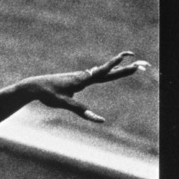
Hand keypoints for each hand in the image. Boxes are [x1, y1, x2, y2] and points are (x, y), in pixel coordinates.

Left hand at [25, 51, 148, 122]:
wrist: (35, 85)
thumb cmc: (48, 94)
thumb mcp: (64, 103)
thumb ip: (81, 110)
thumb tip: (99, 120)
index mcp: (83, 79)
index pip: (104, 71)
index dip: (117, 65)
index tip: (130, 58)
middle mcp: (85, 76)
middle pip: (109, 72)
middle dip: (126, 68)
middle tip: (143, 63)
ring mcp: (82, 77)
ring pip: (105, 73)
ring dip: (119, 69)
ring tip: (134, 66)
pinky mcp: (79, 80)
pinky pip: (97, 75)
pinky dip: (108, 72)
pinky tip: (109, 71)